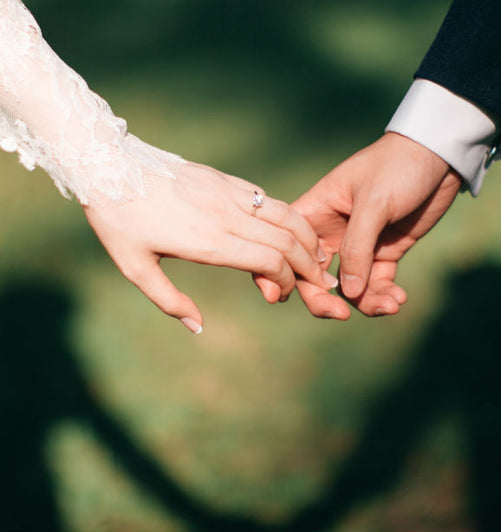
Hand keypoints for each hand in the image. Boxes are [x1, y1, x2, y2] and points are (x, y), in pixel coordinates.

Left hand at [84, 157, 337, 332]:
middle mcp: (226, 215)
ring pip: (285, 215)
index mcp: (208, 242)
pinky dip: (286, 216)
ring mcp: (227, 193)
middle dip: (310, 265)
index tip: (281, 294)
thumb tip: (198, 327)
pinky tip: (289, 229)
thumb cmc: (118, 220)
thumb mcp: (134, 267)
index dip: (287, 281)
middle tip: (321, 281)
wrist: (107, 164)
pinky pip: (266, 198)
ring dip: (307, 237)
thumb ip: (169, 301)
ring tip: (317, 255)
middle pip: (288, 240)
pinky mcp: (224, 179)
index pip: (270, 261)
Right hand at [290, 132, 461, 318]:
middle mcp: (331, 233)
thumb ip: (357, 247)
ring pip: (348, 287)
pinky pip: (376, 283)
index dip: (282, 272)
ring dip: (365, 302)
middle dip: (324, 300)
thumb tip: (347, 293)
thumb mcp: (374, 203)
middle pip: (313, 276)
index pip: (287, 247)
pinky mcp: (384, 252)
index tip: (286, 296)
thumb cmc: (397, 167)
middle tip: (342, 315)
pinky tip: (399, 299)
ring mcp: (358, 245)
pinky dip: (384, 295)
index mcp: (315, 213)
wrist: (439, 155)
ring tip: (390, 305)